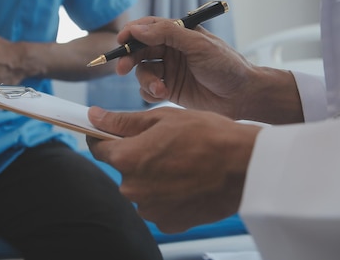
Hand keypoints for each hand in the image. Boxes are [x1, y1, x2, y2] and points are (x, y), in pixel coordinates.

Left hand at [87, 106, 260, 232]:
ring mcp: (150, 209)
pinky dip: (168, 195)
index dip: (104, 137)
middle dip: (138, 156)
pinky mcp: (168, 223)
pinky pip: (159, 206)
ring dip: (154, 177)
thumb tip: (94, 116)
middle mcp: (132, 188)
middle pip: (124, 169)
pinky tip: (188, 181)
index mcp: (127, 158)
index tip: (112, 133)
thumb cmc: (207, 135)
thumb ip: (123, 121)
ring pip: (142, 188)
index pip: (98, 148)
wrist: (244, 166)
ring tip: (182, 163)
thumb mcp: (162, 118)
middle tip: (166, 145)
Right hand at [114, 17, 256, 119]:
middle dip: (130, 59)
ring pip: (142, 72)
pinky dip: (150, 93)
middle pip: (140, 50)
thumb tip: (137, 28)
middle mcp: (171, 50)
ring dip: (146, 80)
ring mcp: (170, 71)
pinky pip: (148, 90)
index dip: (132, 33)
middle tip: (122, 69)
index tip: (121, 40)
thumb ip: (168, 34)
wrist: (242, 96)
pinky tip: (163, 95)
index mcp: (178, 34)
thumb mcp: (198, 44)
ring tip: (161, 88)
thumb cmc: (226, 65)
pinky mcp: (170, 90)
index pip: (148, 28)